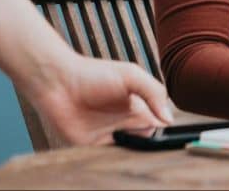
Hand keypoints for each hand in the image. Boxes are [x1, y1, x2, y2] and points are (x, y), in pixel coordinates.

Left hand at [24, 50, 172, 145]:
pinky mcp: (93, 144)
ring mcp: (110, 133)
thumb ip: (154, 93)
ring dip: (135, 148)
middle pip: (147, 136)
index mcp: (138, 104)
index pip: (158, 120)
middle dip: (151, 138)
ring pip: (131, 148)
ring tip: (131, 136)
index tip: (165, 128)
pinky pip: (110, 154)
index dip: (163, 126)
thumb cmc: (94, 74)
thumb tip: (169, 118)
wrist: (59, 82)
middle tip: (146, 132)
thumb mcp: (132, 76)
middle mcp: (125, 120)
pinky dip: (117, 154)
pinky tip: (118, 144)